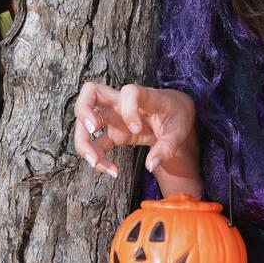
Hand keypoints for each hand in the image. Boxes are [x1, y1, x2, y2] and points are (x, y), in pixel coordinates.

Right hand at [72, 82, 198, 186]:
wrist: (174, 115)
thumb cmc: (176, 116)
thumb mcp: (179, 131)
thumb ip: (167, 148)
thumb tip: (151, 165)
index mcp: (143, 96)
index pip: (128, 91)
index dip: (129, 109)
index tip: (137, 128)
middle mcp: (122, 103)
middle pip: (90, 92)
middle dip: (84, 111)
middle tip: (93, 130)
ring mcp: (114, 117)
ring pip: (85, 121)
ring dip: (84, 142)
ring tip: (96, 163)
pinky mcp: (113, 132)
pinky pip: (96, 143)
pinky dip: (98, 158)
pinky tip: (111, 171)